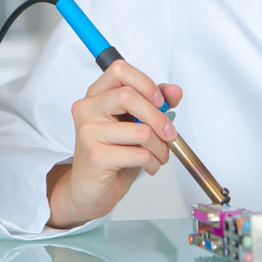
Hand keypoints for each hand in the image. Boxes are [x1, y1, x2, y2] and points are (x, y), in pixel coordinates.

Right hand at [46, 60, 181, 228]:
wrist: (89, 190)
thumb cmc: (112, 154)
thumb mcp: (134, 124)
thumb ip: (154, 104)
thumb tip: (175, 91)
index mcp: (96, 95)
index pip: (119, 70)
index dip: (145, 82)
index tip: (159, 101)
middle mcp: (87, 109)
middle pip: (129, 96)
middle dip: (158, 117)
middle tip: (170, 134)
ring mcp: (88, 133)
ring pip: (141, 130)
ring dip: (160, 147)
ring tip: (159, 155)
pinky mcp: (96, 157)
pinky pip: (139, 154)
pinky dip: (153, 162)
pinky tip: (149, 166)